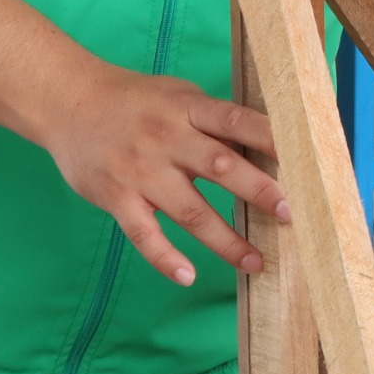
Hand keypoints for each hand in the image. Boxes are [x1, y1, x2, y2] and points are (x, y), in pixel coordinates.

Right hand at [37, 62, 288, 285]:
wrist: (68, 102)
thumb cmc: (136, 103)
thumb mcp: (178, 97)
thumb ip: (216, 122)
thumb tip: (271, 145)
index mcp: (188, 109)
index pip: (238, 121)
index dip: (272, 140)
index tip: (305, 161)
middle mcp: (167, 139)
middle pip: (222, 167)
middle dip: (260, 192)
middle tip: (293, 216)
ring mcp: (141, 171)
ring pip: (190, 211)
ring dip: (226, 241)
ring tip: (256, 262)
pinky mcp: (116, 197)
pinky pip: (144, 234)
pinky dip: (165, 257)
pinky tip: (187, 276)